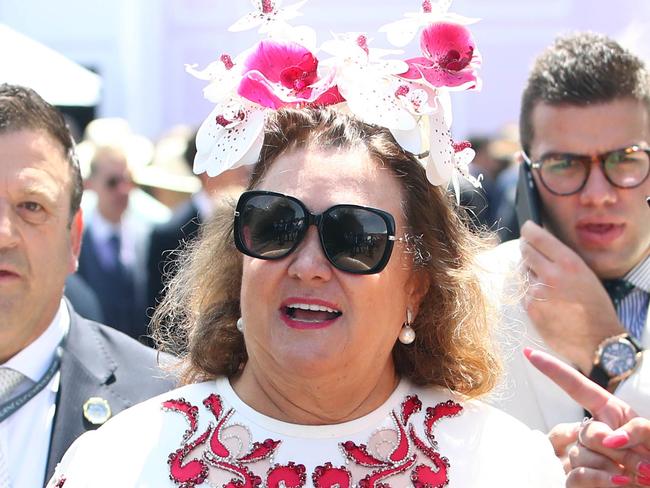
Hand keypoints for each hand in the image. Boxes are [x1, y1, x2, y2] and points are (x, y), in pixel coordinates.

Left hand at [520, 221, 623, 372]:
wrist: (596, 340)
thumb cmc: (595, 307)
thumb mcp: (586, 274)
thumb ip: (562, 259)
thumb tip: (540, 245)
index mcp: (569, 263)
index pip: (538, 237)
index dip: (529, 230)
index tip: (527, 228)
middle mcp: (551, 274)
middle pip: (525, 250)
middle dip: (526, 248)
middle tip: (528, 248)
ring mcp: (537, 291)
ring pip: (522, 271)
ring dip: (529, 272)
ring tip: (545, 282)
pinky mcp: (529, 307)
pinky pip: (523, 290)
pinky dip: (528, 290)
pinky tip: (543, 298)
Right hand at [525, 348, 649, 485]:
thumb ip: (636, 430)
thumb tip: (609, 437)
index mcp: (608, 411)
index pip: (575, 386)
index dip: (553, 369)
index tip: (529, 353)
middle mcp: (590, 432)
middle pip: (585, 432)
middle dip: (614, 449)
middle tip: (643, 466)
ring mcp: (581, 457)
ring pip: (580, 455)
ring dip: (611, 468)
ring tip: (634, 478)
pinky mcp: (577, 480)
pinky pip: (577, 477)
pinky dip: (598, 480)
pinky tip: (618, 483)